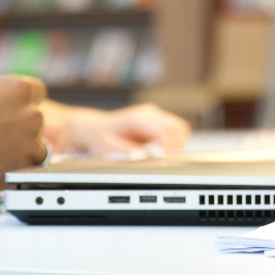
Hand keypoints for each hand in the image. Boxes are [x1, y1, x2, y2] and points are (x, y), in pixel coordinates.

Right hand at [0, 68, 45, 190]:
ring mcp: (29, 144)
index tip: (12, 109)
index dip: (22, 102)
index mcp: (21, 88)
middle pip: (35, 119)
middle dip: (20, 125)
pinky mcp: (21, 169)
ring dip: (20, 148)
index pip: (36, 92)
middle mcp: (32, 115)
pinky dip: (17, 169)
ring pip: (35, 146)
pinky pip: (28, 169)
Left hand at [43, 102, 190, 157]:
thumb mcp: (109, 149)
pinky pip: (174, 133)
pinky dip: (171, 143)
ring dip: (174, 145)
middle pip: (179, 130)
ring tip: (158, 155)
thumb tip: (151, 159)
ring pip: (180, 130)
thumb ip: (131, 155)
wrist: (94, 128)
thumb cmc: (100, 138)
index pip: (164, 133)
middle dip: (174, 148)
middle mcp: (150, 113)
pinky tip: (156, 150)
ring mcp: (155, 115)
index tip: (162, 161)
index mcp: (139, 118)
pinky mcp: (157, 121)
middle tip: (161, 159)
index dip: (167, 150)